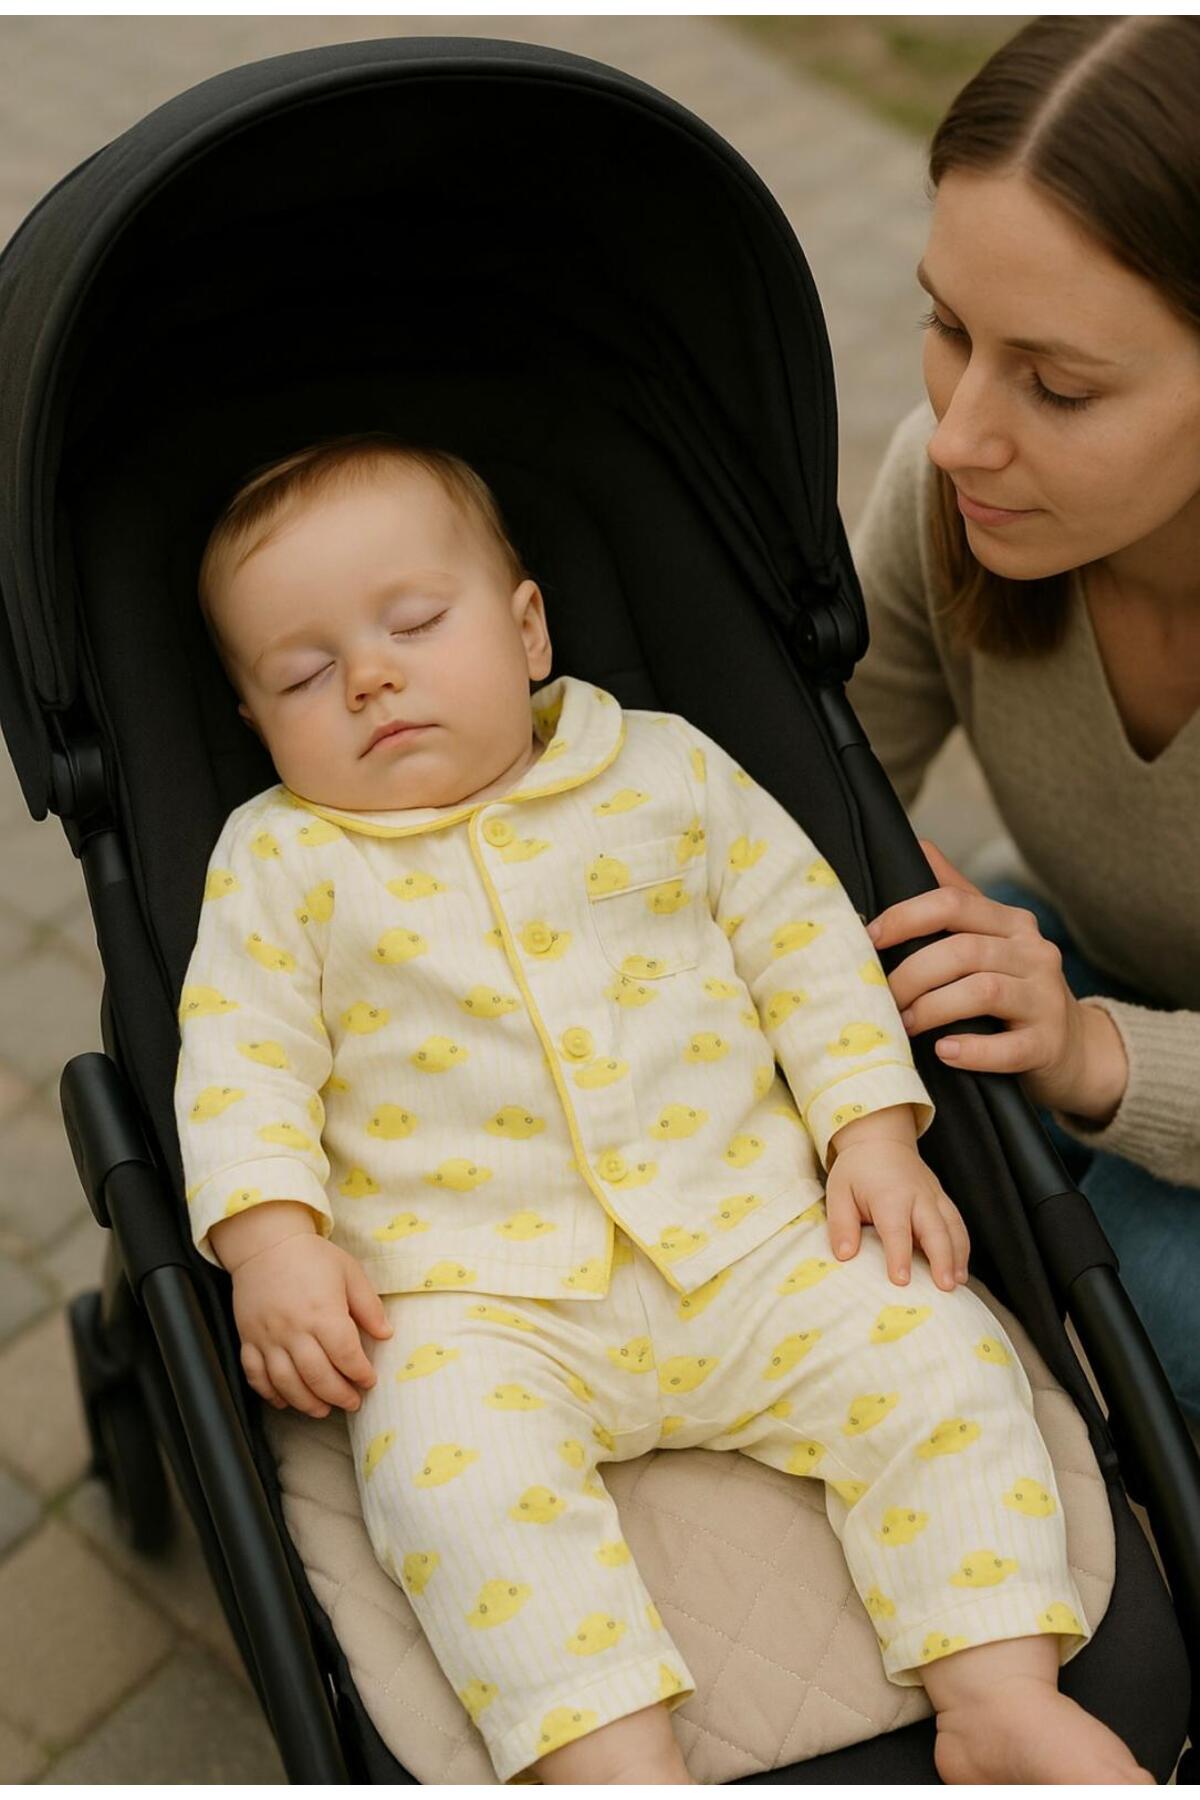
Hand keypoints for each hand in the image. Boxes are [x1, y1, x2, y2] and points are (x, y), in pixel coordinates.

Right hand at [230, 1231, 392, 1417]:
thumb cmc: (312, 1257)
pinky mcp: (247, 1339)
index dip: (360, 1374)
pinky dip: (269, 1393)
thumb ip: (368, 1306)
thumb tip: (386, 1335)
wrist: (266, 1243)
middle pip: (317, 1376)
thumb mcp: (349, 1273)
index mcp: (322, 1313)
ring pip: (286, 1383)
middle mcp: (294, 1330)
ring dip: (306, 1402)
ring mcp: (267, 1337)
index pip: (345, 1355)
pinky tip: (285, 1401)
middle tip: (352, 1403)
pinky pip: (255, 1375)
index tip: (369, 1381)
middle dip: (339, 1396)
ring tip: (323, 1409)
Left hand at [825, 1138, 970, 1291]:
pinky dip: (963, 1247)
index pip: (896, 1230)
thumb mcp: (838, 1192)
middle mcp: (917, 1197)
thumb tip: (844, 1255)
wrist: (880, 1141)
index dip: (899, 1256)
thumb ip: (841, 1224)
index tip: (902, 1280)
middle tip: (945, 1287)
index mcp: (889, 1196)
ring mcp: (934, 1197)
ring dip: (958, 1257)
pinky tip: (961, 1269)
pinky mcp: (943, 1200)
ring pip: (953, 1228)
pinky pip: (957, 1224)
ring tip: (957, 1283)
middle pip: (935, 1230)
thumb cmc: (857, 1170)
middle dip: (942, 1259)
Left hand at [867, 839, 1123, 1117]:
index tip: (869, 939)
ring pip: (982, 991)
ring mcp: (1045, 999)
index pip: (952, 903)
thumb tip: (919, 846)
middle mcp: (1034, 953)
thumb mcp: (991, 940)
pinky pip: (1008, 1047)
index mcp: (1012, 923)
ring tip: (905, 1024)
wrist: (1074, 1049)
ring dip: (932, 1009)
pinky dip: (971, 1050)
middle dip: (912, 974)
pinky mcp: (1049, 1044)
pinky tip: (944, 1052)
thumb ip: (956, 897)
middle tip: (882, 997)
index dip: (905, 917)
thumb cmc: (1015, 990)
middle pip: (963, 950)